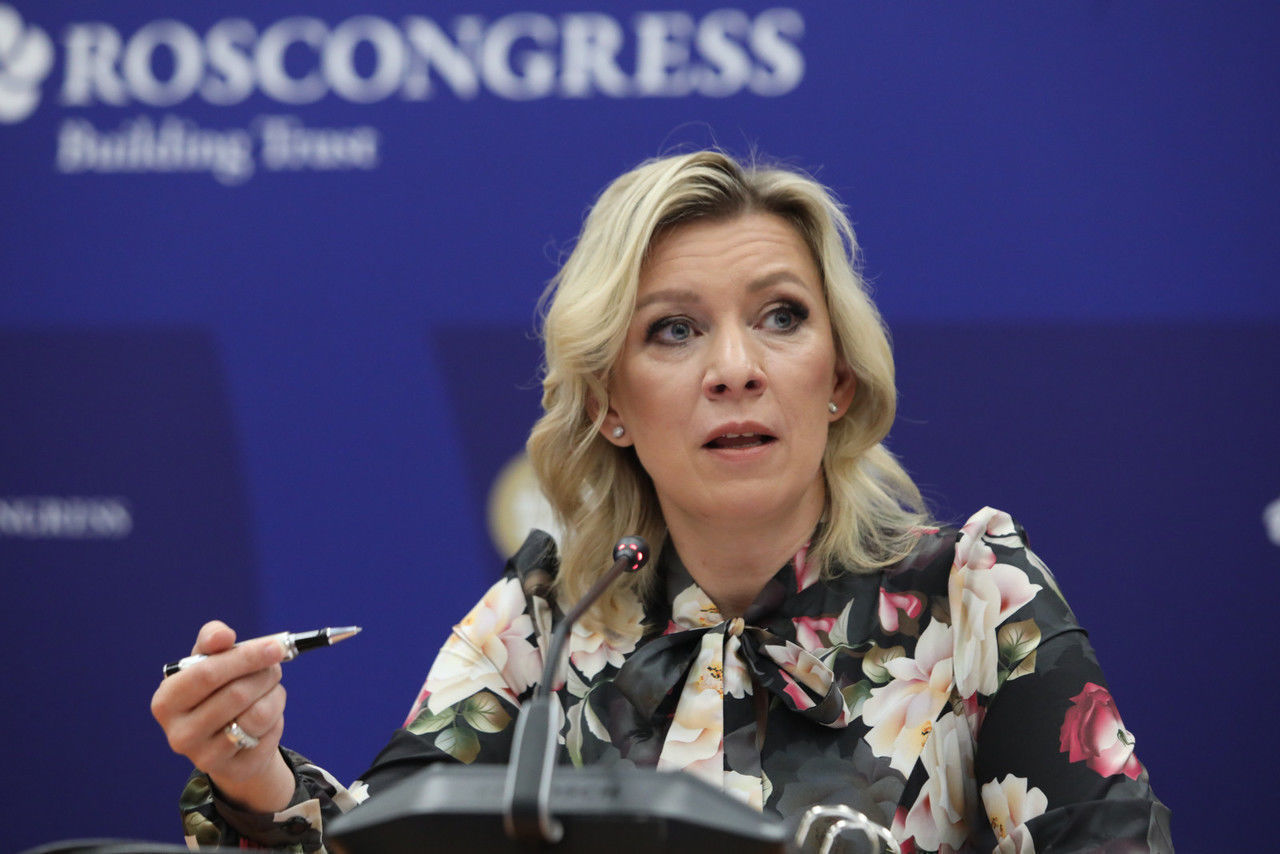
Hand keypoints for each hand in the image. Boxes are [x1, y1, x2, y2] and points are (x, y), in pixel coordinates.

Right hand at [151, 620, 295, 811]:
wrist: (226, 736)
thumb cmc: (215, 689)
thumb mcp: (207, 660)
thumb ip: (212, 640)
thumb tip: (222, 635)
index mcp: (166, 702)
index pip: (206, 675)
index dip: (244, 657)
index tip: (275, 646)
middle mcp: (179, 734)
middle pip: (236, 694)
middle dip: (265, 674)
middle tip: (276, 664)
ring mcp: (205, 757)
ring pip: (258, 715)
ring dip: (274, 693)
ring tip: (269, 687)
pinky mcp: (235, 770)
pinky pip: (269, 734)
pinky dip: (277, 716)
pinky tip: (266, 715)